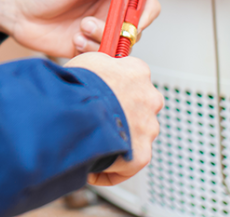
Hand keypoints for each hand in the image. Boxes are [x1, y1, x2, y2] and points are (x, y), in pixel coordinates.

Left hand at [0, 0, 160, 58]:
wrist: (19, 11)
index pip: (146, 4)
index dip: (144, 13)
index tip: (130, 18)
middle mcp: (111, 12)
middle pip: (134, 29)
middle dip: (117, 31)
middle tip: (91, 23)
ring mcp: (101, 31)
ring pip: (119, 46)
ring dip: (100, 40)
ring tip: (79, 29)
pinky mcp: (89, 48)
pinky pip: (102, 58)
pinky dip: (90, 51)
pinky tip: (74, 40)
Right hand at [65, 52, 163, 184]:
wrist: (79, 111)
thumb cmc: (80, 84)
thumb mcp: (89, 60)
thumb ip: (103, 64)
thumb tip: (102, 68)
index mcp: (138, 71)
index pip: (134, 77)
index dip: (116, 85)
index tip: (104, 91)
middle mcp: (150, 98)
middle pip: (139, 106)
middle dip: (122, 113)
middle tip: (98, 118)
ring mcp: (148, 127)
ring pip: (136, 134)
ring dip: (119, 138)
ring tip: (92, 142)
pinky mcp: (142, 154)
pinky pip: (128, 164)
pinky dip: (112, 168)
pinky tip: (93, 168)